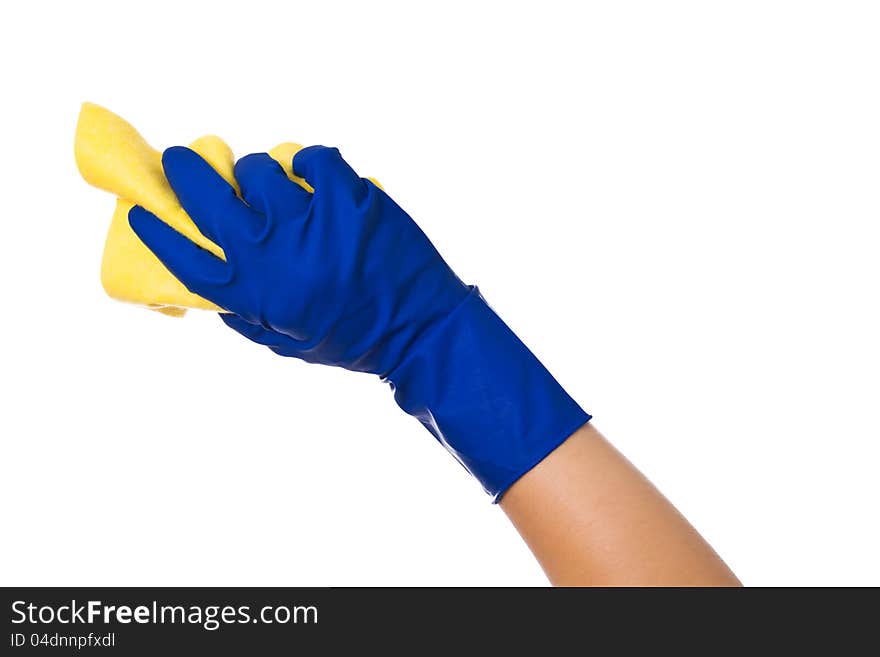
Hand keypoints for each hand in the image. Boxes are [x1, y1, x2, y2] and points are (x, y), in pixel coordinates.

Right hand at [130, 145, 588, 499]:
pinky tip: (319, 180)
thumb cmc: (352, 339)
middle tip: (183, 156)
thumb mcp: (287, 343)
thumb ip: (244, 314)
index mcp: (254, 293)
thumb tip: (209, 290)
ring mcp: (310, 218)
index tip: (141, 210)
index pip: (184, 257)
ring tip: (276, 185)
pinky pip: (311, 156)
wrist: (420, 328)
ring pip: (259, 167)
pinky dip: (310, 164)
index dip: (156, 231)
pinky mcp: (348, 195)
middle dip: (185, 170)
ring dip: (260, 172)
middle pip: (206, 197)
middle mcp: (273, 252)